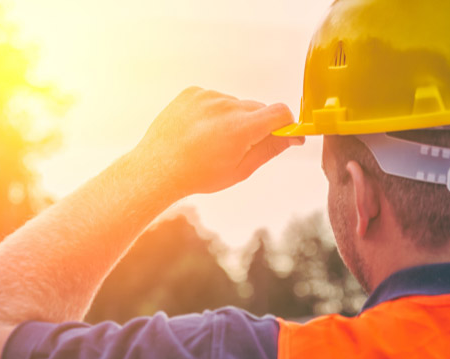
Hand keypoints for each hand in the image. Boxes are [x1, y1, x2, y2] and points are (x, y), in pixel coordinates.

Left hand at [130, 87, 303, 198]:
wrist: (157, 169)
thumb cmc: (197, 175)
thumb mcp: (239, 170)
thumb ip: (269, 150)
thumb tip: (292, 137)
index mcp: (241, 128)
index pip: (280, 112)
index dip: (286, 124)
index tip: (284, 134)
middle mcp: (226, 106)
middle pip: (257, 108)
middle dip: (256, 124)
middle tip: (238, 146)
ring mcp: (207, 96)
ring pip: (234, 104)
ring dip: (232, 118)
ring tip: (211, 141)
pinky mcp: (192, 92)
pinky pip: (213, 98)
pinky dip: (212, 112)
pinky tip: (198, 131)